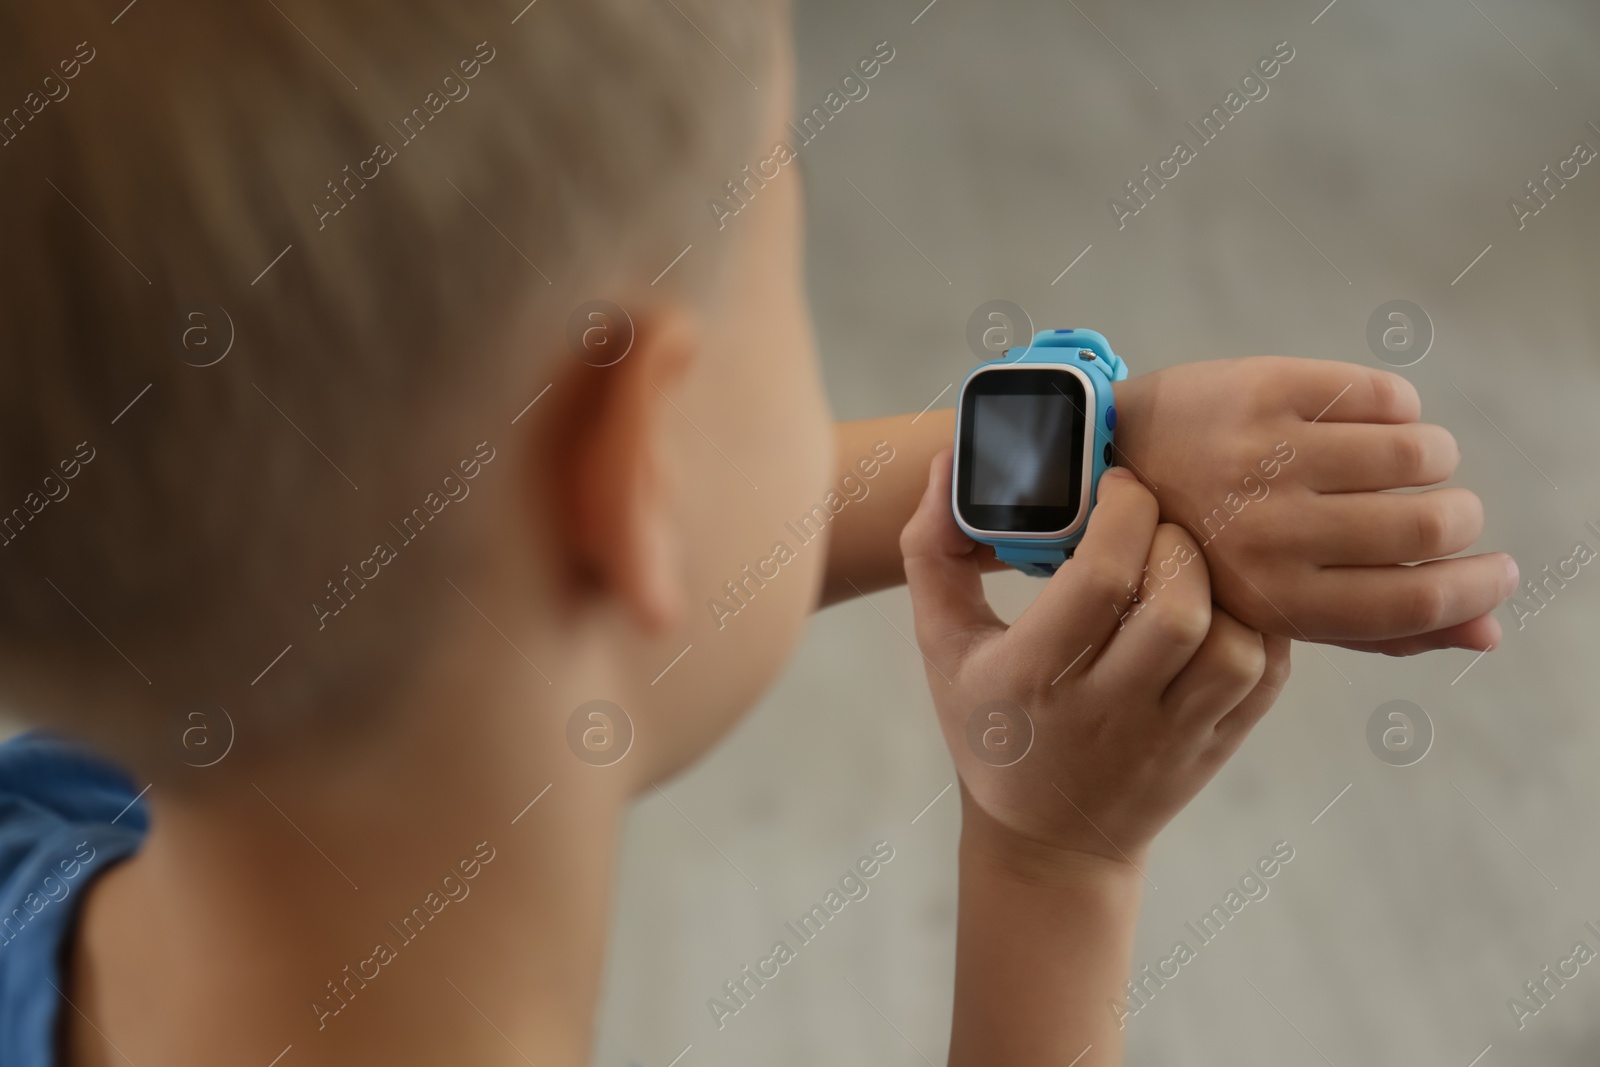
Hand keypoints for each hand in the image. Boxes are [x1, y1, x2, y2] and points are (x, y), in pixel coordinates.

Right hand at [901, 453, 1289, 874]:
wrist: (1048, 842)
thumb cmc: (991, 727)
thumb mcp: (943, 645)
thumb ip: (934, 551)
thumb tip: (950, 461)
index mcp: (1030, 680)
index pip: (1100, 581)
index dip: (1122, 513)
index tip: (1118, 484)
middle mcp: (1106, 714)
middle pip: (1177, 609)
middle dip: (1176, 541)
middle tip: (1156, 520)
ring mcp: (1170, 739)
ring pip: (1233, 647)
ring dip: (1220, 590)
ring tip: (1187, 566)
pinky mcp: (1217, 749)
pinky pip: (1267, 676)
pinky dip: (1258, 627)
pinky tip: (1221, 604)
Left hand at [1112, 358, 1518, 655]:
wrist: (1102, 460)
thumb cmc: (1202, 543)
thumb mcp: (1273, 603)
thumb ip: (1376, 628)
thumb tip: (1486, 631)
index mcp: (1274, 598)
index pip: (1414, 601)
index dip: (1476, 588)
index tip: (1497, 570)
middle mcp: (1271, 531)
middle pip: (1428, 526)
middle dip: (1460, 517)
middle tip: (1449, 511)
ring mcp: (1266, 456)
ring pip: (1416, 453)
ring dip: (1433, 457)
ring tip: (1411, 462)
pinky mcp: (1264, 388)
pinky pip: (1380, 393)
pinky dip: (1398, 407)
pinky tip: (1371, 420)